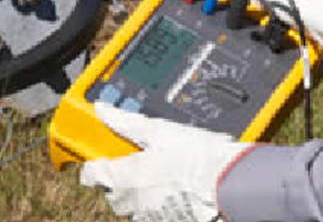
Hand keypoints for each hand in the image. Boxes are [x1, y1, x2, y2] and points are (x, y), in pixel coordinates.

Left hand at [80, 102, 250, 221]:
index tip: (96, 160)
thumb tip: (103, 110)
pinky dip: (157, 205)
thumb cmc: (196, 155)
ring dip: (138, 195)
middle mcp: (135, 199)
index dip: (93, 165)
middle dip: (119, 181)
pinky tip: (172, 191)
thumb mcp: (159, 130)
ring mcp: (151, 215)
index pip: (94, 173)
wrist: (229, 181)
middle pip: (113, 194)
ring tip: (159, 178)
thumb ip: (126, 122)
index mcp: (127, 175)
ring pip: (133, 208)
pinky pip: (153, 216)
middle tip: (136, 164)